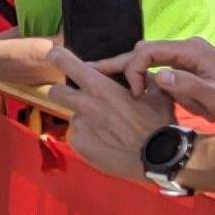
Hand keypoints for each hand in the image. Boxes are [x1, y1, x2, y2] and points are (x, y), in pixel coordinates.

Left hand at [51, 49, 172, 183]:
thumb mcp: (156, 93)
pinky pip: (79, 136)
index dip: (57, 57)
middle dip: (64, 93)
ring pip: (73, 118)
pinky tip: (107, 143)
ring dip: (85, 120)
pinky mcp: (79, 145)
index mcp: (99, 87)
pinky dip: (89, 138)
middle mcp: (84, 105)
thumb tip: (136, 72)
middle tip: (81, 99)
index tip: (54, 56)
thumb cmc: (159, 123)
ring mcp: (79, 126)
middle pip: (56, 92)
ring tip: (107, 129)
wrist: (159, 158)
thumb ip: (141, 79)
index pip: (65, 62)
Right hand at [104, 38, 214, 126]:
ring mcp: (191, 57)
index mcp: (193, 50)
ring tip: (140, 96)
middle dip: (125, 70)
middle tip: (94, 77)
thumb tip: (159, 76)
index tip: (135, 94)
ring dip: (148, 84)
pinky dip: (157, 86)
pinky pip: (165, 73)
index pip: (148, 51)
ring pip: (153, 64)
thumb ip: (188, 86)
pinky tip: (155, 100)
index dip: (133, 69)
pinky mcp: (193, 68)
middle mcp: (189, 48)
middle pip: (145, 53)